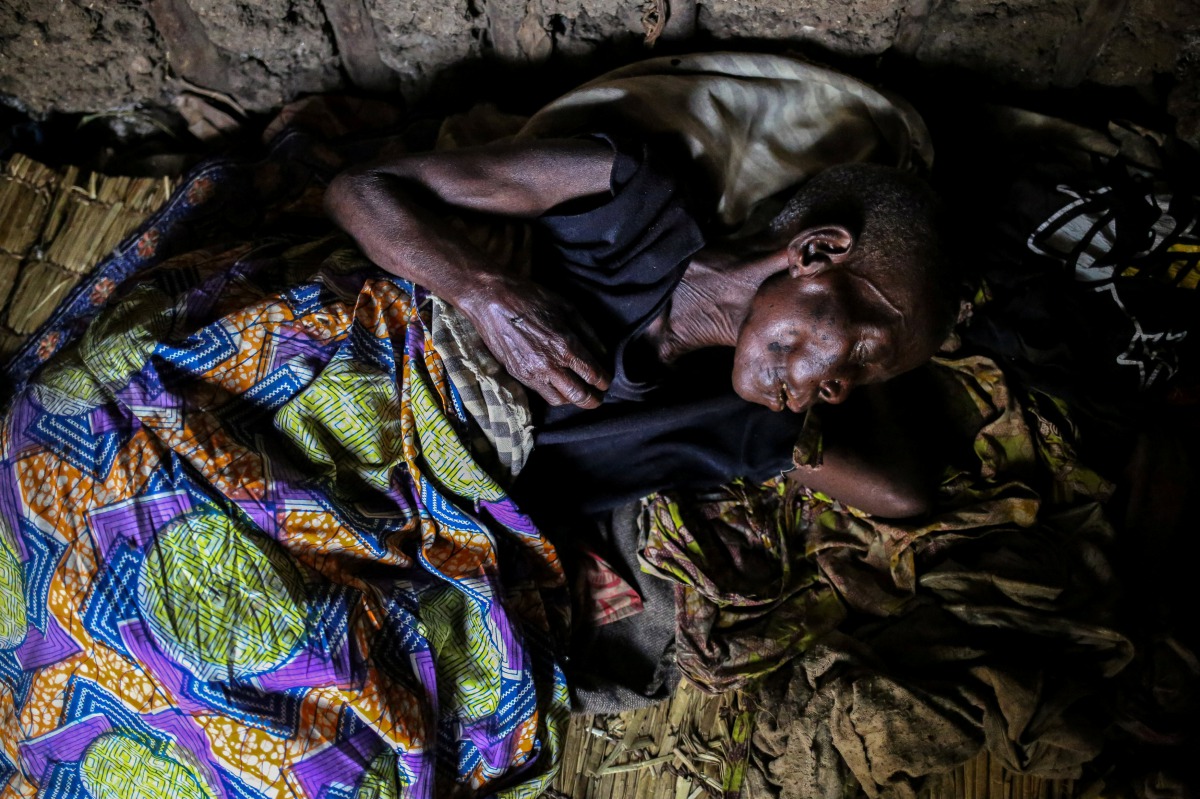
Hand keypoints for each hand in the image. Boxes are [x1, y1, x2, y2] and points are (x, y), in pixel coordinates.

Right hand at [460, 276, 611, 408]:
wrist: (491, 300)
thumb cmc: (530, 298)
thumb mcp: (567, 307)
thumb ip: (588, 333)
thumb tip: (602, 354)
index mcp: (565, 345)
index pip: (593, 375)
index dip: (605, 381)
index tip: (606, 381)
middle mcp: (549, 364)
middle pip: (579, 396)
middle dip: (594, 400)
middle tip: (598, 397)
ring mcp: (531, 372)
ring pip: (560, 400)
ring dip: (573, 400)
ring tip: (578, 391)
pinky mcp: (517, 374)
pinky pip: (541, 393)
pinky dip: (554, 393)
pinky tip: (559, 384)